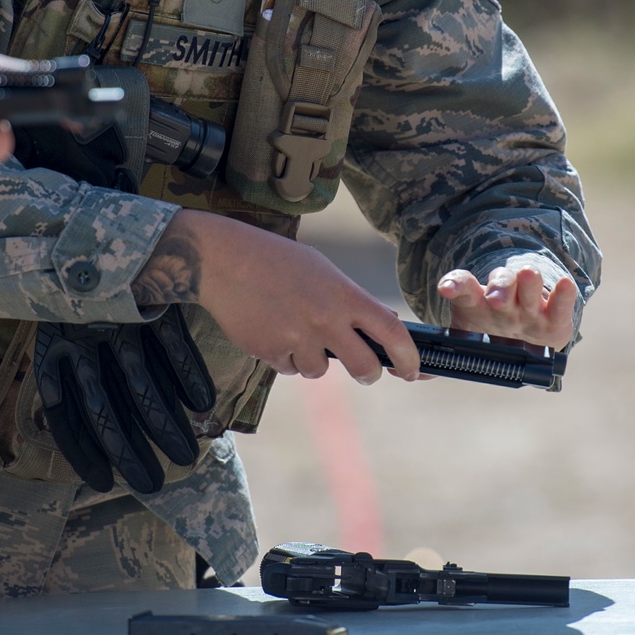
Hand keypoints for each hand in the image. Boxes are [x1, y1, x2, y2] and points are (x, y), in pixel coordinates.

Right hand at [134, 209, 420, 384]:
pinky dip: (285, 357)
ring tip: (296, 330)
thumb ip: (351, 300)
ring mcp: (298, 339)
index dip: (408, 358)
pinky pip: (289, 368)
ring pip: (320, 371)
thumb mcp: (323, 271)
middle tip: (367, 372)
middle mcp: (326, 320)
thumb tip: (381, 326)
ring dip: (314, 360)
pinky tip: (272, 330)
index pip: (392, 333)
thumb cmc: (276, 260)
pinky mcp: (270, 352)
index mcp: (344, 295)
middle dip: (369, 374)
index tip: (411, 370)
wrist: (223, 260)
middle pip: (364, 367)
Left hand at [436, 265, 576, 350]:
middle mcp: (503, 299)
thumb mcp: (467, 341)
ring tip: (527, 276)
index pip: (463, 287)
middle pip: (500, 284)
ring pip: (527, 287)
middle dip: (498, 287)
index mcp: (476, 303)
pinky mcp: (554, 318)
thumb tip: (415, 373)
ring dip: (527, 282)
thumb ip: (446, 354)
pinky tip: (565, 285)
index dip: (455, 285)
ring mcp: (528, 306)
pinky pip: (559, 305)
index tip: (447, 289)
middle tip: (496, 298)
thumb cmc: (489, 337)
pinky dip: (563, 295)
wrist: (524, 341)